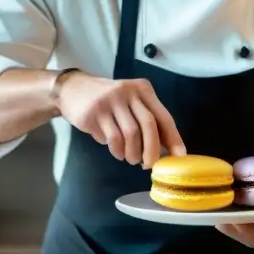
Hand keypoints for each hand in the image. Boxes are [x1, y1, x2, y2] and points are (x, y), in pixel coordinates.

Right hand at [57, 72, 185, 167]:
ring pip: (129, 135)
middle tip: (149, 165)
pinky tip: (116, 151)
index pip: (163, 116)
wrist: (73, 89)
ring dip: (132, 153)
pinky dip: (117, 150)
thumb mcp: (131, 102)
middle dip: (152, 150)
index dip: (173, 138)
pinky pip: (111, 139)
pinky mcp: (93, 113)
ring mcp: (109, 101)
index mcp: (142, 89)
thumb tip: (167, 150)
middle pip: (148, 125)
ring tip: (131, 158)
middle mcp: (127, 92)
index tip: (180, 156)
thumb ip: (148, 120)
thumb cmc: (109, 100)